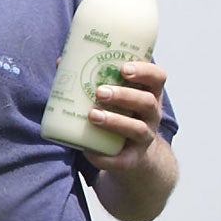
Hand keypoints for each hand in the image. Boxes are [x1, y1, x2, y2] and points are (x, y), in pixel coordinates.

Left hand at [84, 58, 166, 174]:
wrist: (131, 155)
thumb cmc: (119, 116)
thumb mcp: (115, 97)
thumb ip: (95, 80)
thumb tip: (62, 61)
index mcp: (148, 94)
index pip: (157, 78)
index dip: (145, 71)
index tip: (124, 68)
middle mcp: (151, 115)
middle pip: (146, 102)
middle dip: (124, 96)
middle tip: (100, 92)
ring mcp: (144, 138)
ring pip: (137, 129)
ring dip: (115, 121)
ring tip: (92, 115)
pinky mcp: (132, 159)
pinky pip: (120, 159)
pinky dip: (103, 156)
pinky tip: (87, 150)